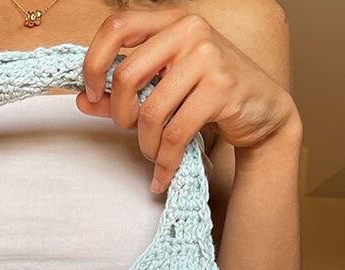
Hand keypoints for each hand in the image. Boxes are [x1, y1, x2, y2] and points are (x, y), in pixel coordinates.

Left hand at [79, 9, 299, 191]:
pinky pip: (175, 132)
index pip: (116, 26)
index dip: (95, 61)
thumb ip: (122, 93)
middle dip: (121, 115)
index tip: (93, 94)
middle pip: (126, 75)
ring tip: (153, 154)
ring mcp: (208, 56)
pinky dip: (164, 160)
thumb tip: (82, 100)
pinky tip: (163, 173)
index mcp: (170, 20)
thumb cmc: (207, 96)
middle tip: (130, 131)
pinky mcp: (221, 88)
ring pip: (150, 111)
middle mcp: (189, 30)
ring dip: (145, 144)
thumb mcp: (163, 87)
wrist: (262, 111)